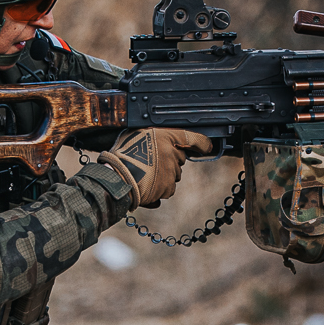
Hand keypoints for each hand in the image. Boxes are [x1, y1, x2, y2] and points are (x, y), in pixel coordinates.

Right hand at [97, 127, 212, 206]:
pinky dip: (159, 189)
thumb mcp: (136, 135)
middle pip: (180, 158)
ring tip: (145, 175)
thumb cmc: (122, 154)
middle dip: (170, 160)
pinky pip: (168, 189)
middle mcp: (172, 154)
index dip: (201, 142)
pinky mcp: (168, 188)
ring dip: (164, 175)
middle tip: (151, 162)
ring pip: (174, 174)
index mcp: (166, 137)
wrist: (116, 178)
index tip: (207, 146)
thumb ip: (152, 138)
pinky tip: (146, 186)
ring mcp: (171, 172)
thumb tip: (162, 144)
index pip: (191, 138)